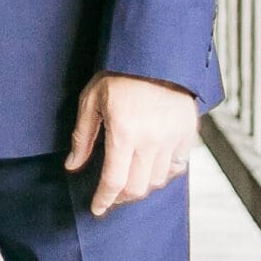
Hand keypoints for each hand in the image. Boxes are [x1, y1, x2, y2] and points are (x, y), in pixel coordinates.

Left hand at [65, 73, 197, 215]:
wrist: (156, 52)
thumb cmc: (120, 74)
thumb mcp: (92, 99)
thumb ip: (83, 136)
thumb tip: (73, 165)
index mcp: (124, 133)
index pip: (114, 182)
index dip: (104, 200)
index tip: (97, 208)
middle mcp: (151, 140)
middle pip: (137, 188)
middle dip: (120, 198)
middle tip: (110, 197)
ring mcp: (172, 138)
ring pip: (157, 180)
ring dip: (141, 187)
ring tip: (129, 182)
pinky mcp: (187, 133)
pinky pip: (177, 167)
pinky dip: (163, 174)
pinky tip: (151, 169)